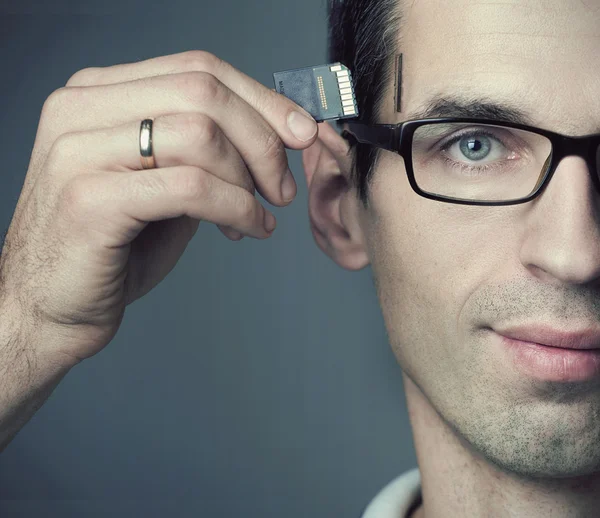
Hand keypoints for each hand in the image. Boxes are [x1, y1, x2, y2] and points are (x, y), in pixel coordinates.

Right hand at [0, 50, 318, 363]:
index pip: (197, 69)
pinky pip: (189, 186)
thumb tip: (271, 138)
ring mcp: (79, 150)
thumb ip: (202, 153)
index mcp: (98, 94)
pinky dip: (236, 207)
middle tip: (281, 186)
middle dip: (262, 139)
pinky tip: (248, 229)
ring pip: (199, 133)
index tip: (299, 132)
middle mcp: (82, 109)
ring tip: (263, 213)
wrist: (51, 306)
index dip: (260, 99)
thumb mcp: (161, 184)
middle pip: (203, 90)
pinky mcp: (89, 198)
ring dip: (249, 178)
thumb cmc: (111, 248)